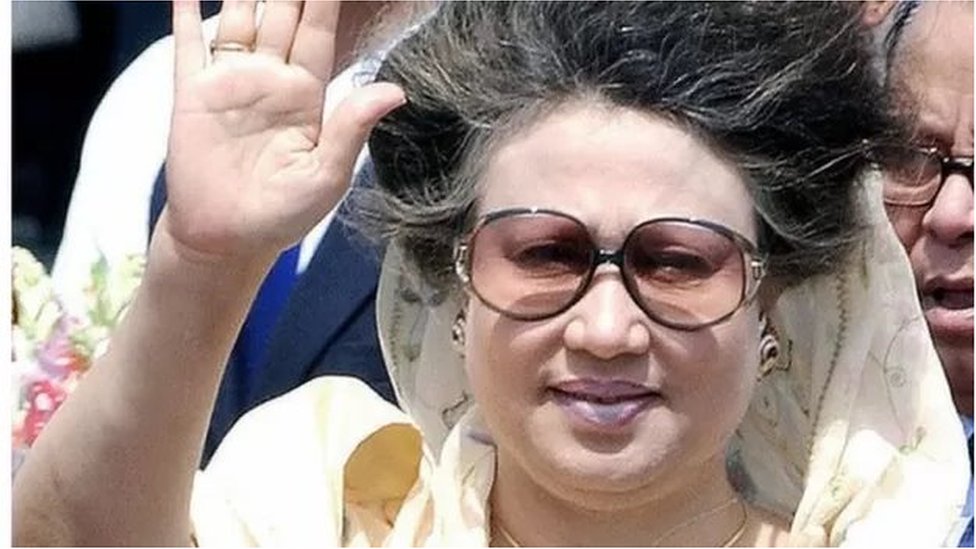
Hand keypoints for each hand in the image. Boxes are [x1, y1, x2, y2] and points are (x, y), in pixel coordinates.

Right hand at [164, 0, 404, 265]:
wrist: (226, 240)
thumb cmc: (282, 215)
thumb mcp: (326, 175)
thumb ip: (352, 128)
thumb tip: (394, 90)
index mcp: (306, 93)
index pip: (319, 29)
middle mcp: (270, 79)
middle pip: (281, 11)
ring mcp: (230, 81)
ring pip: (239, 16)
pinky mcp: (191, 93)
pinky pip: (188, 43)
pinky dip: (186, 12)